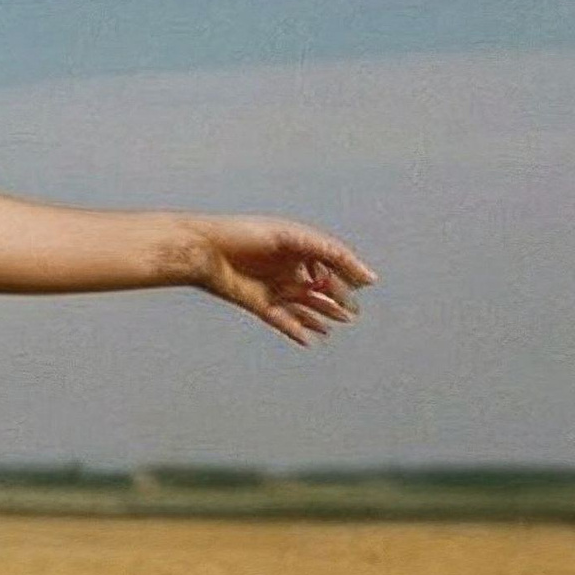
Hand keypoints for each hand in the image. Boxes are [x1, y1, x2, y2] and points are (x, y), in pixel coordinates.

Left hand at [184, 218, 374, 345]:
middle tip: (351, 313)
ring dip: (321, 315)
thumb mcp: (295, 239)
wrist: (204, 251)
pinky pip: (283, 320)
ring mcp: (272, 286)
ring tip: (338, 323)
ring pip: (303, 306)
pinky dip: (298, 329)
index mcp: (295, 247)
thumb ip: (334, 255)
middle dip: (336, 300)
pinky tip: (312, 339)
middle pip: (318, 287)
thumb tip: (370, 279)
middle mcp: (285, 267)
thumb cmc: (246, 235)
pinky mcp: (259, 304)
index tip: (358, 286)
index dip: (344, 276)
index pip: (329, 264)